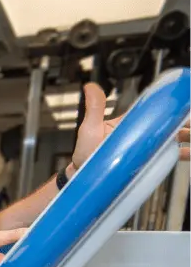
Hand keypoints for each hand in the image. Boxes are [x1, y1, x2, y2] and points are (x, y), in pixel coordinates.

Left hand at [72, 83, 190, 166]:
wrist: (86, 179)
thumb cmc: (86, 154)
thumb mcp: (90, 129)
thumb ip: (94, 109)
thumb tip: (90, 87)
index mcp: (131, 123)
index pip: (156, 111)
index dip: (172, 107)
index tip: (186, 103)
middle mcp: (142, 134)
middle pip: (171, 123)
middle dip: (186, 121)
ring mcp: (147, 148)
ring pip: (176, 138)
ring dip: (188, 134)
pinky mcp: (150, 163)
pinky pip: (172, 157)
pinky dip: (185, 153)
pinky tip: (189, 152)